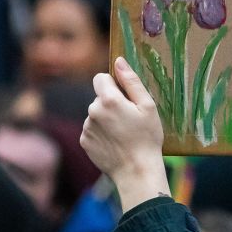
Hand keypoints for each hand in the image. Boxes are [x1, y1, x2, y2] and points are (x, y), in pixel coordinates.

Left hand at [81, 57, 169, 211]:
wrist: (136, 170)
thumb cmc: (147, 137)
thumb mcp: (148, 106)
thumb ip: (131, 82)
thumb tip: (118, 62)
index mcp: (109, 100)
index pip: (100, 78)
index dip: (113, 84)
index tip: (125, 96)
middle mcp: (92, 111)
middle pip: (100, 98)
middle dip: (112, 103)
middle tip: (130, 119)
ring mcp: (86, 127)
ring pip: (96, 114)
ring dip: (107, 119)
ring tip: (124, 133)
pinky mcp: (84, 141)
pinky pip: (92, 129)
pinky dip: (102, 133)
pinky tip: (115, 142)